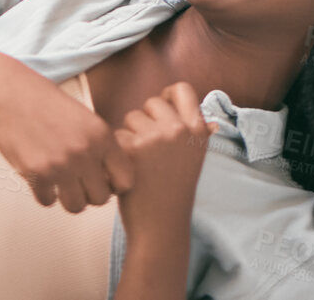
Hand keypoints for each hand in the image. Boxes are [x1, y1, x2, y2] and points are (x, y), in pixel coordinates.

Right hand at [0, 66, 134, 212]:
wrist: (8, 91)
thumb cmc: (43, 100)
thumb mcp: (82, 115)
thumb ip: (98, 143)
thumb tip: (107, 176)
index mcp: (101, 135)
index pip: (126, 180)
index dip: (113, 184)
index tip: (100, 179)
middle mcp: (85, 152)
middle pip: (101, 198)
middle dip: (89, 193)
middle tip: (77, 182)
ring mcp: (61, 164)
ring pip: (76, 206)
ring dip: (68, 198)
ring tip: (59, 183)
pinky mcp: (36, 173)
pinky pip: (47, 201)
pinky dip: (44, 193)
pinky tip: (40, 177)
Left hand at [114, 82, 212, 246]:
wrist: (160, 225)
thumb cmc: (172, 189)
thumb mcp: (193, 156)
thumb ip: (190, 129)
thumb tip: (189, 105)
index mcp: (198, 130)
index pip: (181, 89)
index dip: (168, 98)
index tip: (162, 113)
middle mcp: (179, 130)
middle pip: (151, 102)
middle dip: (146, 121)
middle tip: (152, 151)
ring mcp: (155, 138)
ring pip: (131, 117)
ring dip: (131, 135)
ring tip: (142, 163)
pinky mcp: (132, 148)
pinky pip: (116, 134)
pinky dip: (117, 151)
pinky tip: (129, 169)